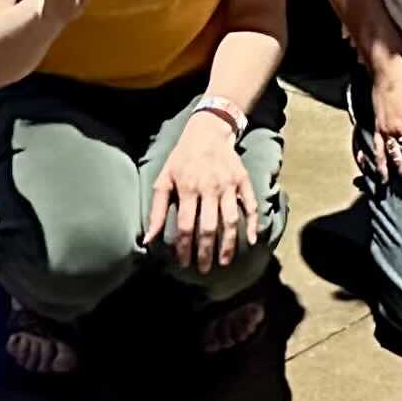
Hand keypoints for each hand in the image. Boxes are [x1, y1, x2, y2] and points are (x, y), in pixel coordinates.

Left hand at [145, 108, 260, 273]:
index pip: (185, 226)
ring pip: (230, 220)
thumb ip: (156, 210)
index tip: (184, 263)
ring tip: (224, 261)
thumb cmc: (182, 158)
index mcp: (188, 188)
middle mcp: (209, 188)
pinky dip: (254, 223)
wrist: (208, 131)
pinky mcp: (243, 180)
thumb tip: (147, 239)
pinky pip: (250, 205)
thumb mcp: (164, 179)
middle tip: (204, 269)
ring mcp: (228, 185)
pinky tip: (252, 239)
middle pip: (208, 227)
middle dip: (206, 252)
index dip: (184, 247)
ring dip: (228, 244)